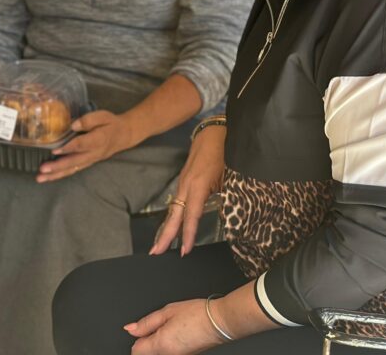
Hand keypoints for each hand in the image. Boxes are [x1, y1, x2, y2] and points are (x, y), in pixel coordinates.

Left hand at [37, 110, 137, 182]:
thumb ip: (89, 120)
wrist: (124, 135)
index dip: (68, 148)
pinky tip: (49, 177)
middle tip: (43, 169)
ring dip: (56, 174)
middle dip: (57, 167)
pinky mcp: (87, 163)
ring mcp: (90, 160)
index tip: (55, 150)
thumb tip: (73, 124)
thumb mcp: (103, 116)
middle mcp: (93, 153)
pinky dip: (61, 174)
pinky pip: (74, 170)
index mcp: (98, 140)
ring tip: (41, 178)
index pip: (81, 145)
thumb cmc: (111, 124)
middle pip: (74, 162)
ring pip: (72, 169)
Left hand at [125, 298, 223, 353]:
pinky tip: (177, 333)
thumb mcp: (167, 312)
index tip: (142, 331)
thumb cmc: (197, 314)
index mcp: (161, 344)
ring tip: (170, 328)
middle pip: (147, 354)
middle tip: (158, 327)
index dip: (137, 339)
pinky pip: (170, 353)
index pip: (136, 351)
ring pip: (158, 354)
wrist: (220, 322)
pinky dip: (168, 345)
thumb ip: (146, 323)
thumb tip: (131, 329)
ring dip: (158, 343)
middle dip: (147, 342)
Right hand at [150, 125, 224, 255]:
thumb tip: (229, 218)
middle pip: (173, 215)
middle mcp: (186, 186)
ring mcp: (183, 183)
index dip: (187, 234)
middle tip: (156, 253)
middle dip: (164, 235)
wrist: (214, 132)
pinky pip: (177, 203)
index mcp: (197, 185)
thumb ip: (226, 197)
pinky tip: (172, 227)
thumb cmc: (224, 153)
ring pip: (173, 210)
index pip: (191, 216)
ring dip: (166, 228)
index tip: (184, 251)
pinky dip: (173, 218)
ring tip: (160, 246)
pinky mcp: (185, 181)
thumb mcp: (230, 176)